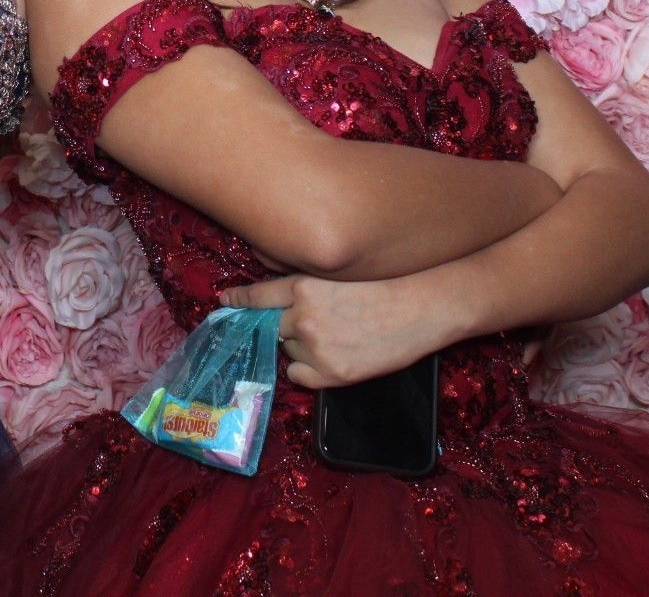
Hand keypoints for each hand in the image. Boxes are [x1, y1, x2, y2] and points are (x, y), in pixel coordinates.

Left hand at [219, 268, 475, 388]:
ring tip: (335, 334)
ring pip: (287, 349)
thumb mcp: (339, 272)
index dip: (239, 300)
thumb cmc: (388, 283)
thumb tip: (275, 290)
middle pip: (270, 327)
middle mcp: (304, 317)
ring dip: (300, 344)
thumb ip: (305, 282)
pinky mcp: (333, 374)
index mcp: (304, 287)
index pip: (257, 296)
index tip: (224, 302)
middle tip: (305, 322)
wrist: (424, 308)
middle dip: (280, 325)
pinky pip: (299, 375)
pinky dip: (308, 369)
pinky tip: (332, 355)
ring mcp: (317, 348)